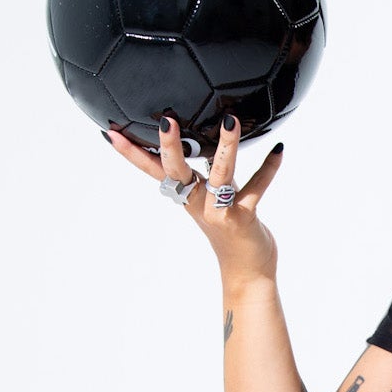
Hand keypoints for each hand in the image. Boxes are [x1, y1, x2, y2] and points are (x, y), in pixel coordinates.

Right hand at [107, 112, 283, 282]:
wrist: (246, 271)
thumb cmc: (229, 229)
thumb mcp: (213, 197)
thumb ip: (208, 171)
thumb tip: (209, 138)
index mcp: (187, 195)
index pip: (154, 170)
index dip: (132, 154)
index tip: (112, 133)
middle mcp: (198, 203)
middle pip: (178, 172)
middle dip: (170, 147)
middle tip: (165, 120)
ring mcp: (220, 212)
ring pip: (221, 176)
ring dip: (226, 149)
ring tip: (230, 121)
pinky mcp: (243, 218)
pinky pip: (256, 189)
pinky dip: (268, 169)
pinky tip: (279, 150)